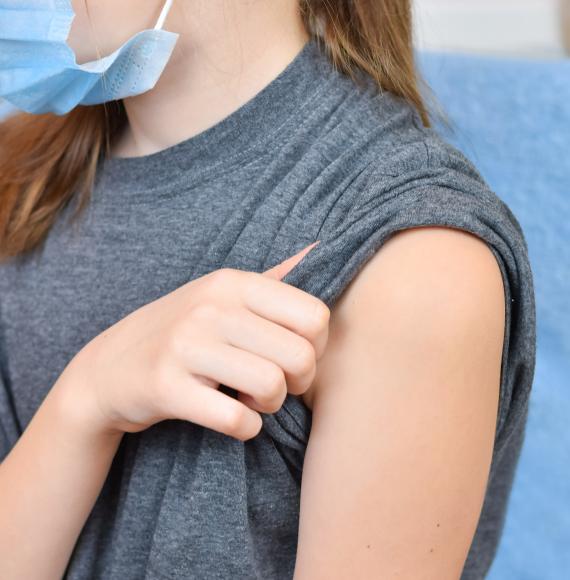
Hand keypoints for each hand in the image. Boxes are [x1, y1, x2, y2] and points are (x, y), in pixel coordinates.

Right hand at [58, 242, 328, 441]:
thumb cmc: (183, 332)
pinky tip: (234, 418)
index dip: (317, 346)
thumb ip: (271, 279)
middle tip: (277, 386)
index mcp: (233, 283)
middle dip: (299, 382)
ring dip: (270, 405)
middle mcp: (211, 307)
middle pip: (301, 356)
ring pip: (272, 386)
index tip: (293, 357)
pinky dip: (246, 428)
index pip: (315, 316)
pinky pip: (236, 419)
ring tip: (251, 399)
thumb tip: (320, 247)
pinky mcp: (166, 386)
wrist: (110, 368)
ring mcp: (185, 345)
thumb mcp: (221, 295)